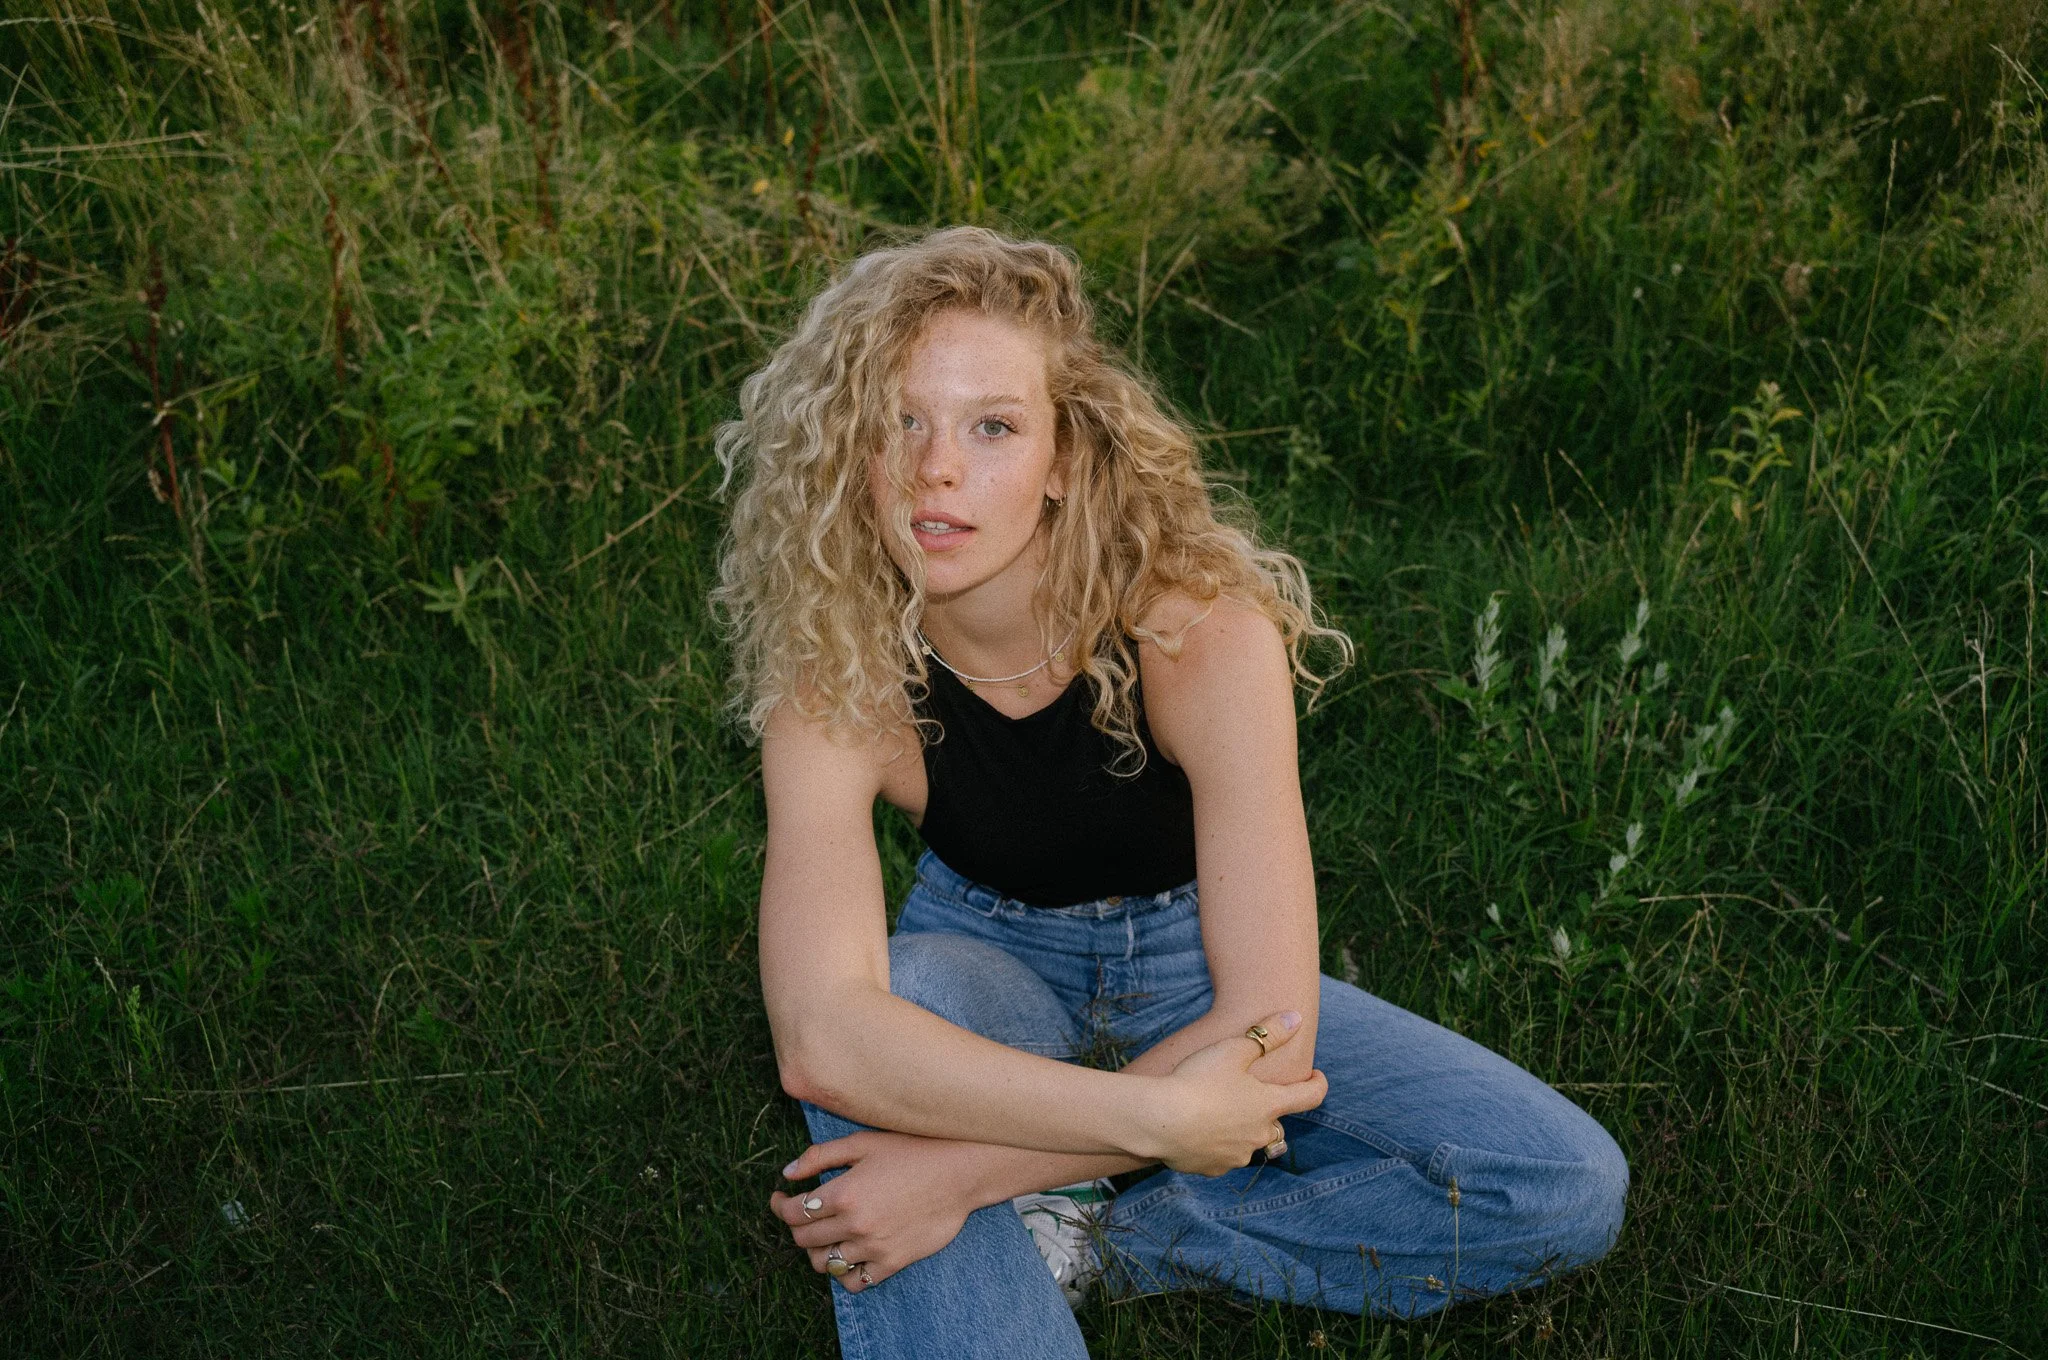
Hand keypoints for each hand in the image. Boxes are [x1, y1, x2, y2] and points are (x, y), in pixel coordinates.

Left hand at [770, 1130, 979, 1291]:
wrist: (960, 1172)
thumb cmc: (913, 1150)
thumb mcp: (863, 1143)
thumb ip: (820, 1156)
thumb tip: (787, 1174)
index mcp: (843, 1193)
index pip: (793, 1214)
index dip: (779, 1206)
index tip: (779, 1199)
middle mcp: (855, 1224)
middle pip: (805, 1240)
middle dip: (798, 1227)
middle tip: (804, 1214)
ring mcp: (874, 1247)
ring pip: (825, 1265)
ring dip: (818, 1252)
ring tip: (826, 1236)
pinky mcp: (893, 1262)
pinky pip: (855, 1282)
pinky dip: (845, 1274)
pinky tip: (849, 1255)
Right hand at [1148, 1009, 1325, 1175]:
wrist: (1159, 1120)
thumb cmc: (1199, 1080)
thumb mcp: (1234, 1049)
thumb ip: (1269, 1034)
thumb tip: (1297, 1017)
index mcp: (1269, 1106)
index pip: (1309, 1097)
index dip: (1317, 1084)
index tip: (1316, 1076)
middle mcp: (1258, 1135)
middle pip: (1276, 1125)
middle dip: (1268, 1112)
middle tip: (1250, 1095)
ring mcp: (1236, 1156)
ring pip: (1247, 1142)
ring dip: (1240, 1130)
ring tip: (1216, 1111)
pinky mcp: (1212, 1168)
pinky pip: (1221, 1156)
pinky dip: (1215, 1144)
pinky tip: (1196, 1130)